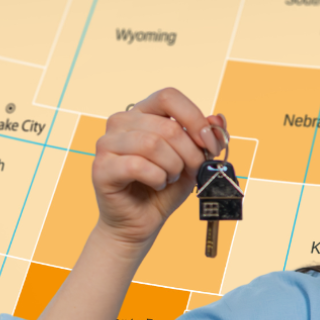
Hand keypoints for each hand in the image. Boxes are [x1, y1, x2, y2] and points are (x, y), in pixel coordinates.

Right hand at [92, 87, 226, 248]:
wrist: (141, 222)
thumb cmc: (165, 188)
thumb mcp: (193, 160)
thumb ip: (207, 138)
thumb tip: (218, 119)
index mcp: (143, 113)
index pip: (169, 97)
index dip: (195, 119)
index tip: (209, 144)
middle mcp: (121, 122)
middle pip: (167, 126)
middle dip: (189, 154)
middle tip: (189, 170)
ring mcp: (107, 143)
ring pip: (153, 144)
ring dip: (172, 167)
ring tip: (169, 177)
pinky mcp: (101, 167)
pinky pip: (137, 165)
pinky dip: (157, 178)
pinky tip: (157, 184)